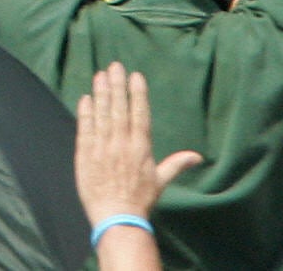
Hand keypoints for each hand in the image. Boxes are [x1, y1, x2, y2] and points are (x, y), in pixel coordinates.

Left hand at [74, 65, 199, 224]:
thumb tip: (197, 156)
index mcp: (141, 148)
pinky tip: (85, 98)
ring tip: (100, 75)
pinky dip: (85, 112)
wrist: (116, 217)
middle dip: (117, 85)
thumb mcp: (161, 181)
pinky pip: (85, 128)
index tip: (135, 75)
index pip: (140, 114)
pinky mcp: (85, 154)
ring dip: (100, 93)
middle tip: (114, 65)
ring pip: (101, 114)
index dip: (137, 93)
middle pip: (119, 108)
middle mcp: (121, 143)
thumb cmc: (140, 200)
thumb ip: (176, 164)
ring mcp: (102, 147)